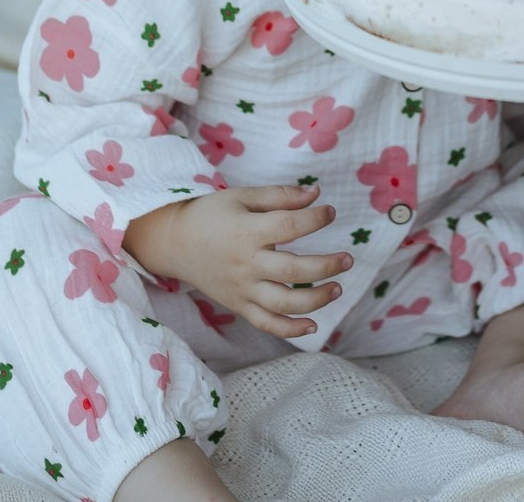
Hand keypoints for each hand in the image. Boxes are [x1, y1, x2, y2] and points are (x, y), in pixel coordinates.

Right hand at [123, 184, 352, 338]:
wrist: (175, 242)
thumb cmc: (212, 214)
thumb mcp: (243, 196)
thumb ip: (280, 196)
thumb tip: (316, 194)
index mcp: (247, 232)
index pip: (289, 227)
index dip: (315, 219)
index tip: (330, 212)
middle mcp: (246, 264)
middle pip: (292, 271)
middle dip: (326, 266)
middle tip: (348, 259)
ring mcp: (242, 289)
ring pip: (283, 304)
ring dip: (315, 300)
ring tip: (337, 288)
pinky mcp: (237, 305)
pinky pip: (265, 323)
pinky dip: (289, 329)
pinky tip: (313, 326)